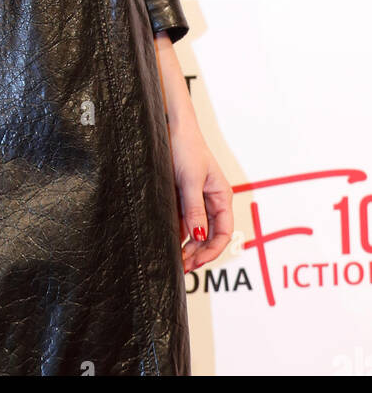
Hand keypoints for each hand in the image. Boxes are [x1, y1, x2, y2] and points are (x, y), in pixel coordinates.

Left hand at [170, 123, 233, 273]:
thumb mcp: (190, 180)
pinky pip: (182, 220)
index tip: (196, 262)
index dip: (212, 251)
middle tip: (181, 266)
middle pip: (210, 236)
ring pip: (196, 231)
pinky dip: (177, 233)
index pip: (224, 232)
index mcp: (221, 196)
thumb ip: (194, 209)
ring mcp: (196, 199)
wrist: (171, 126)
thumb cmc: (186, 147)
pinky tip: (168, 242)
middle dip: (198, 253)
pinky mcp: (181, 196)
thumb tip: (199, 237)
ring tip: (174, 259)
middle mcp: (211, 200)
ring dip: (187, 246)